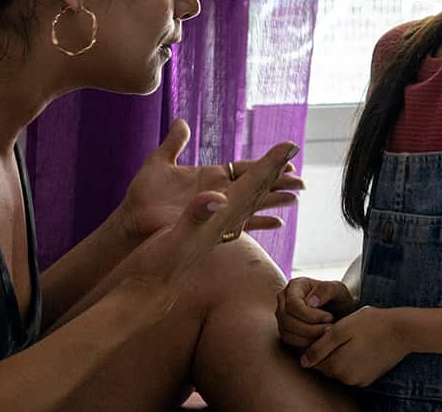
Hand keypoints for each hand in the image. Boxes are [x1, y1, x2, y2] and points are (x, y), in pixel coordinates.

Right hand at [112, 140, 300, 319]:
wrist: (149, 295)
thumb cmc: (159, 268)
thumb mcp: (176, 238)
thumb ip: (196, 217)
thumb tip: (219, 197)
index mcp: (220, 218)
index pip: (252, 185)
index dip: (270, 164)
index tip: (290, 145)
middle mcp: (223, 224)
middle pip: (256, 191)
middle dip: (273, 170)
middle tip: (292, 149)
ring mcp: (214, 231)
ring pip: (246, 202)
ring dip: (262, 184)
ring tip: (278, 174)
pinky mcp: (203, 237)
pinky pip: (231, 215)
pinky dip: (241, 202)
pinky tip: (239, 202)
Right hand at [275, 278, 355, 348]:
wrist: (340, 311)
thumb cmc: (339, 298)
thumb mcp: (338, 290)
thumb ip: (326, 289)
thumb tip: (309, 302)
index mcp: (295, 285)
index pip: (293, 304)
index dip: (310, 315)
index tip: (330, 318)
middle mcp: (283, 299)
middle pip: (287, 319)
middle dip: (310, 328)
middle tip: (330, 329)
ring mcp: (282, 315)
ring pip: (285, 332)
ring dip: (307, 338)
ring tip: (326, 335)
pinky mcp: (284, 328)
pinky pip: (288, 340)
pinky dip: (304, 344)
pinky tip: (320, 341)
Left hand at [300, 306, 408, 386]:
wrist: (402, 330)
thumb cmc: (370, 324)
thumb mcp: (340, 330)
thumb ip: (320, 348)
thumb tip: (303, 362)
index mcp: (337, 366)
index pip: (313, 360)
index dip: (315, 345)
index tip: (325, 330)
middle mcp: (346, 379)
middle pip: (326, 366)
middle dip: (327, 351)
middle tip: (338, 331)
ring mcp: (359, 380)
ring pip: (339, 368)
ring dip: (339, 355)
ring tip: (351, 337)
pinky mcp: (369, 378)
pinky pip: (352, 371)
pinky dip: (352, 360)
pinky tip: (360, 345)